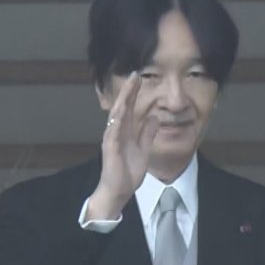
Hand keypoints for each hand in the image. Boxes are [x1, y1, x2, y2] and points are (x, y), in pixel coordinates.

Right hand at [89, 72, 159, 219]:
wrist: (119, 190)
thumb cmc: (127, 172)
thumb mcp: (144, 148)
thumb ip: (147, 133)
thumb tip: (154, 117)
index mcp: (125, 132)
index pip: (129, 108)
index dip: (134, 93)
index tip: (140, 78)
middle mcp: (116, 132)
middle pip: (122, 107)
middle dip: (128, 91)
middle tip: (135, 74)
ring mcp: (112, 139)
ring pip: (117, 115)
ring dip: (123, 100)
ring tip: (129, 86)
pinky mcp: (110, 148)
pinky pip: (113, 131)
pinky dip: (117, 119)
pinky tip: (121, 109)